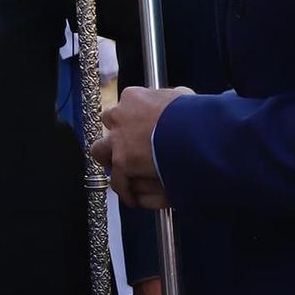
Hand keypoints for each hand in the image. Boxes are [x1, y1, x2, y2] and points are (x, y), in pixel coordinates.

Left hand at [90, 85, 189, 209]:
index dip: (131, 118)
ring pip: (99, 151)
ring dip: (109, 160)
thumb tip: (177, 98)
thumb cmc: (193, 115)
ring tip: (121, 171)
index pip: (124, 105)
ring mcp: (118, 141)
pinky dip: (125, 190)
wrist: (195, 133)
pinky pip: (117, 181)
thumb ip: (173, 97)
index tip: (140, 126)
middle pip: (107, 124)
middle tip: (127, 146)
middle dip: (115, 134)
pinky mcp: (122, 163)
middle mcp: (120, 117)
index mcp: (133, 98)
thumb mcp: (183, 97)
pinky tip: (133, 198)